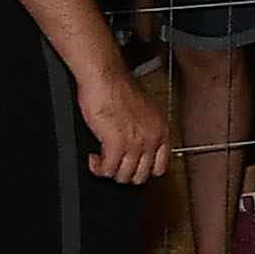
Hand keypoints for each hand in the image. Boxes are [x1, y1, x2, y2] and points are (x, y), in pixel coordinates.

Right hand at [75, 66, 172, 184]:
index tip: (134, 168)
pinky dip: (98, 168)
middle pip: (142, 175)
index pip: (160, 166)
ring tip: (103, 162)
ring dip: (110, 172)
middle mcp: (151, 138)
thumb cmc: (119, 87)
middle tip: (114, 166)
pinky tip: (94, 159)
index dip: (144, 171)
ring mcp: (135, 143)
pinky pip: (107, 170)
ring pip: (124, 176)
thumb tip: (139, 145)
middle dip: (125, 174)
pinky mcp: (115, 144)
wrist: (105, 77)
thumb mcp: (144, 110)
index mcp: (160, 129)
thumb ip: (145, 129)